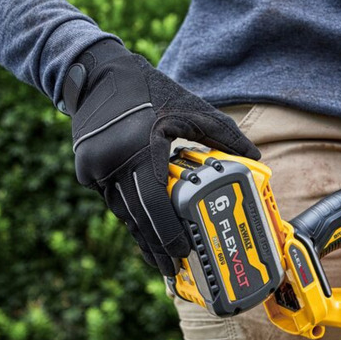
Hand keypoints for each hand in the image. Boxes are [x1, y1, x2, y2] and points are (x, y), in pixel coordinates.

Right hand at [62, 39, 259, 275]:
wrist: (92, 72)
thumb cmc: (146, 89)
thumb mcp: (189, 107)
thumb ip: (224, 134)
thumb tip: (254, 157)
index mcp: (138, 148)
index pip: (155, 202)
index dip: (168, 231)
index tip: (182, 251)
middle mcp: (111, 163)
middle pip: (136, 217)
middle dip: (155, 245)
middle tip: (171, 268)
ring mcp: (94, 169)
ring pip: (122, 212)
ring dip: (141, 234)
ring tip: (159, 257)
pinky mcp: (86, 169)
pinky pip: (112, 200)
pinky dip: (129, 215)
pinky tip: (143, 230)